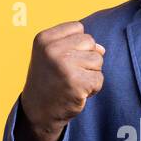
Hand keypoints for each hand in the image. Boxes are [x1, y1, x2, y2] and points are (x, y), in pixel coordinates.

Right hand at [15, 21, 104, 140]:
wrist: (38, 111)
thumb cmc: (49, 79)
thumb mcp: (52, 54)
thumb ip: (76, 44)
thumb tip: (102, 49)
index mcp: (44, 38)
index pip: (78, 28)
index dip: (77, 44)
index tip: (62, 59)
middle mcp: (52, 50)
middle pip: (90, 42)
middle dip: (86, 58)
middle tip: (69, 73)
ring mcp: (64, 66)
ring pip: (98, 59)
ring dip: (91, 73)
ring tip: (73, 82)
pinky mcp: (76, 83)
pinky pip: (99, 78)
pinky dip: (93, 88)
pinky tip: (77, 92)